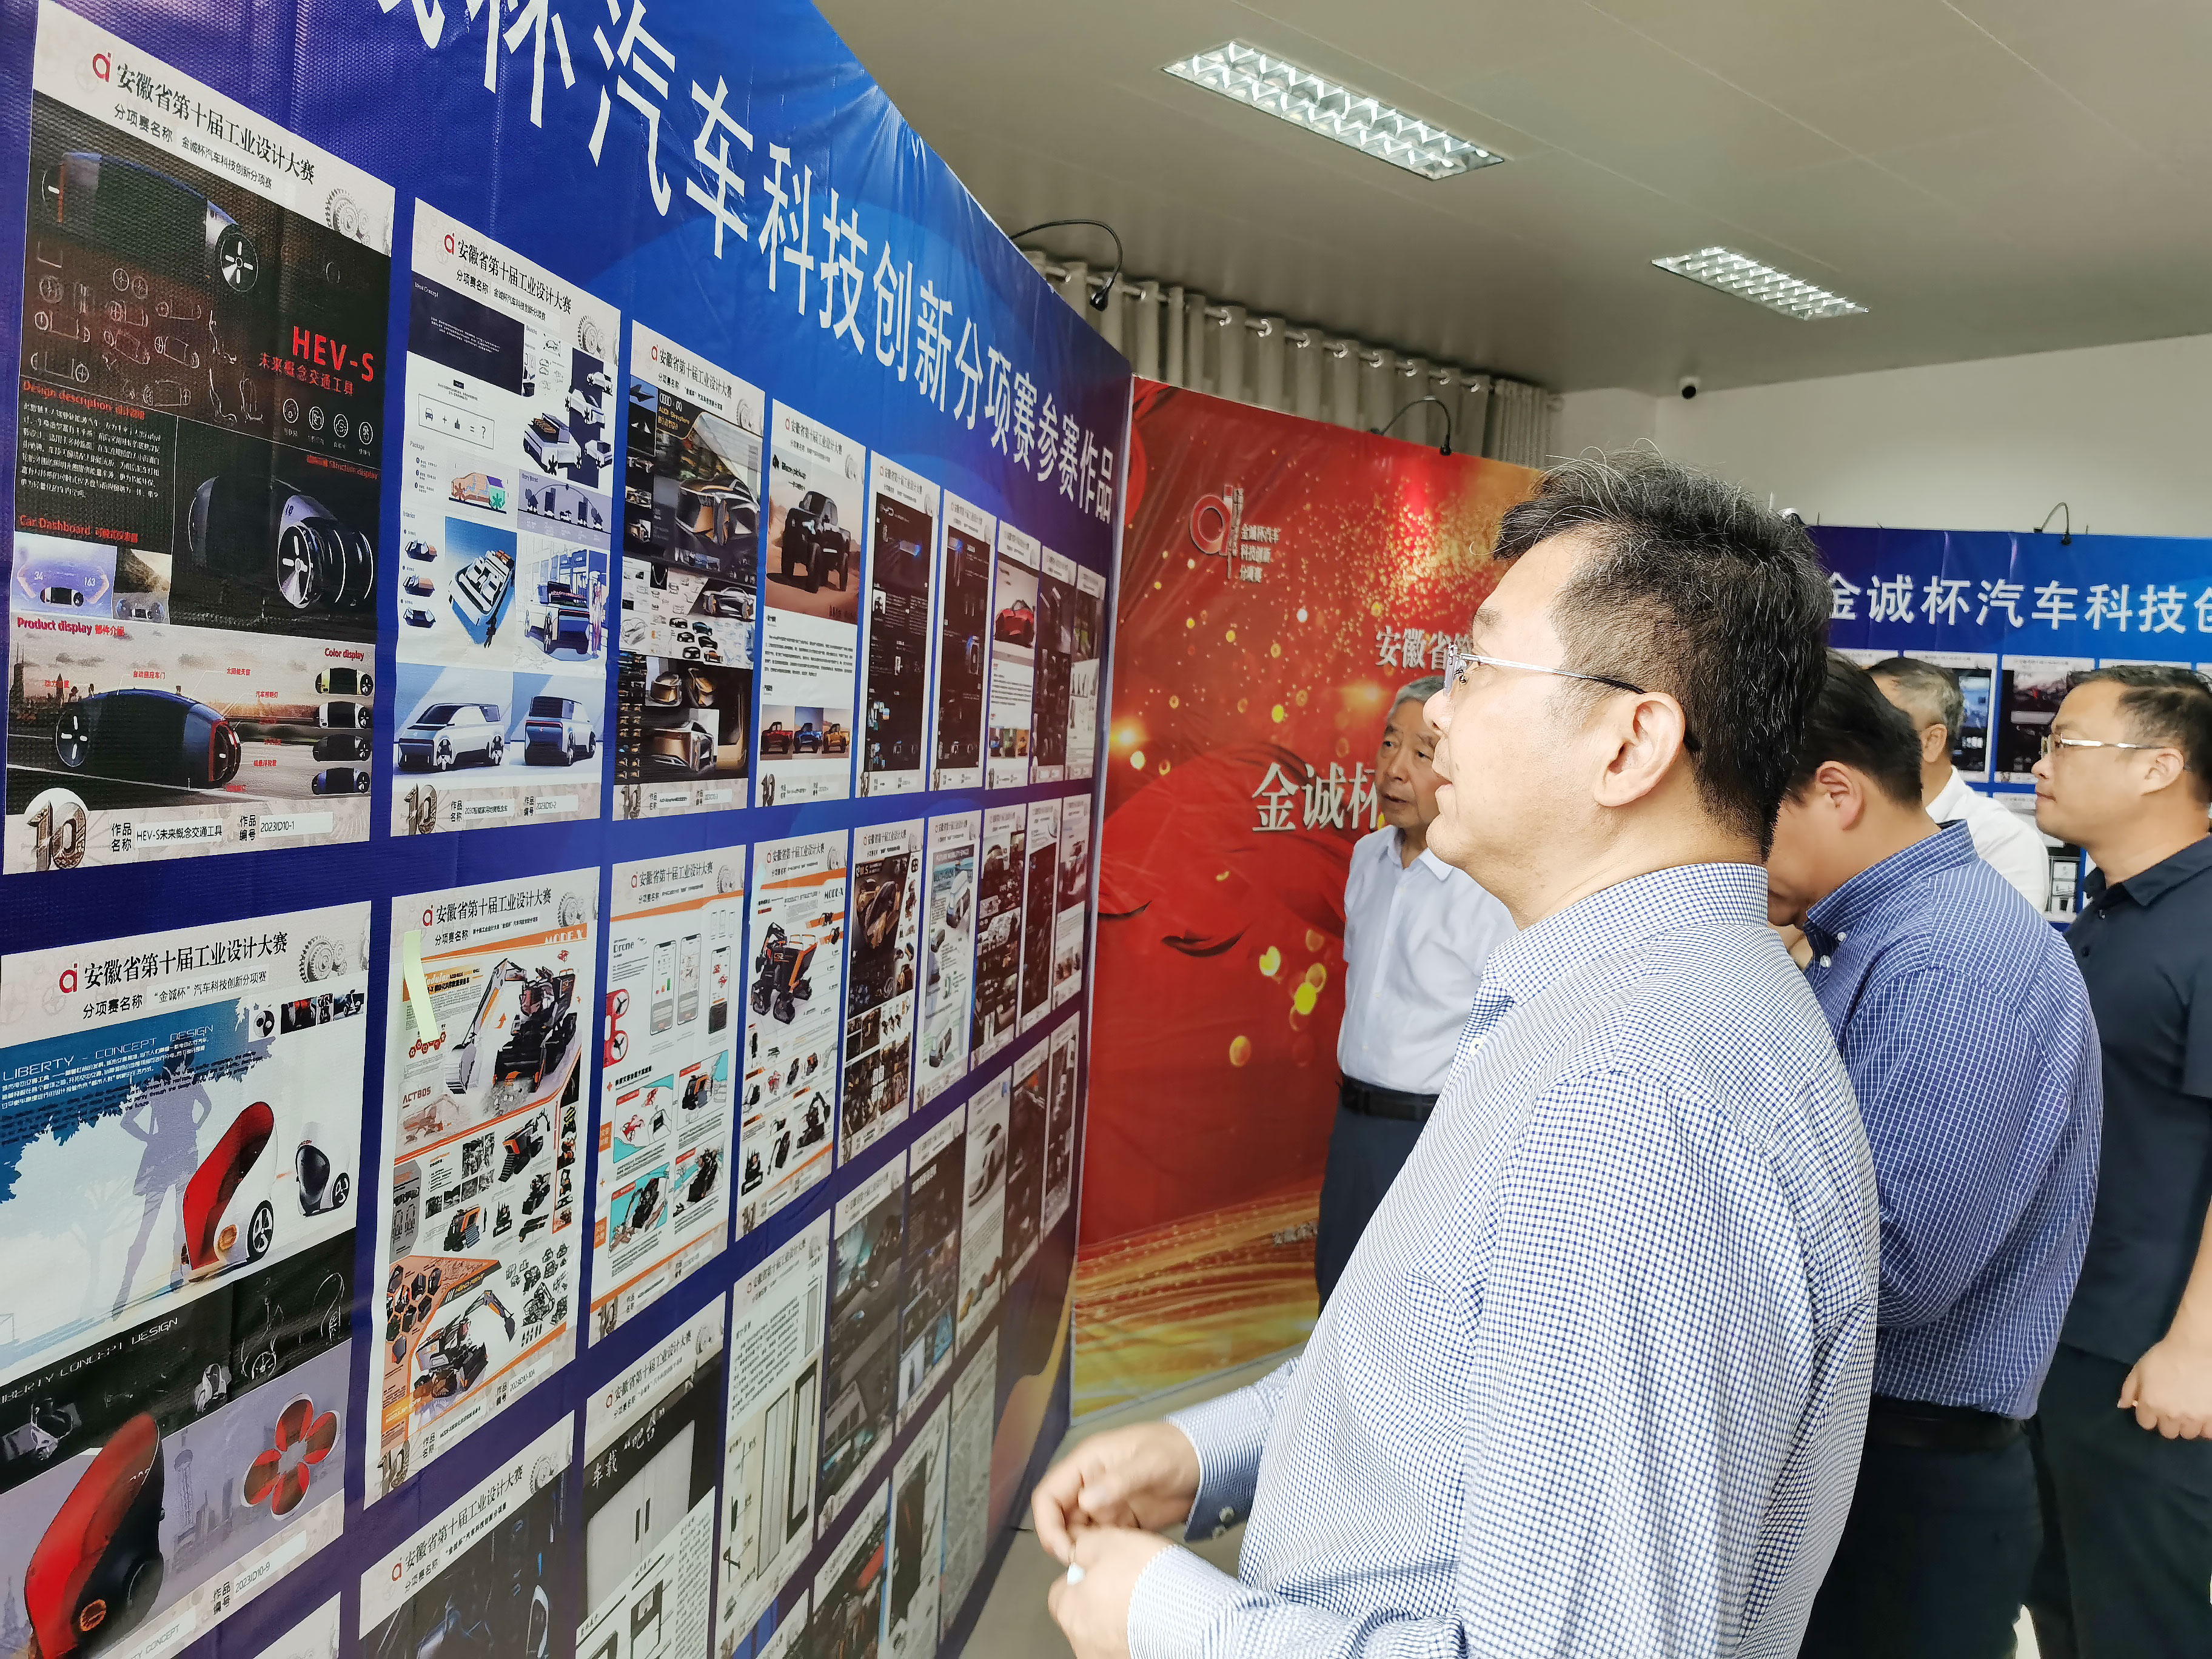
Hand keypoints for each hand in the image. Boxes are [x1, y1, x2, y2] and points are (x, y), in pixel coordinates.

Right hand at [1031, 1422, 1200, 1563]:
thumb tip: (1085, 1503)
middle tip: (1085, 1565)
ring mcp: (1105, 1504)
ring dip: (1086, 1551)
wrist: (1210, 1463)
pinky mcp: (1122, 1521)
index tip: (1063, 1550)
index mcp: (1086, 1463)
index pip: (1048, 1495)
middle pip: (1060, 1520)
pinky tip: (1118, 1562)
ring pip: (1080, 1534)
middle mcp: (1089, 1485)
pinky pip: (1103, 1542)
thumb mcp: (1149, 1463)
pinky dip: (1105, 1554)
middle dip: (1066, 1544)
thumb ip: (1118, 1482)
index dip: (1048, 1525)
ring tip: (1104, 1564)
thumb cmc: (1177, 1452)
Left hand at [1045, 1526, 1173, 1658]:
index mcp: (1069, 1612)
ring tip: (1146, 1598)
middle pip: (1085, 1613)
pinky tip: (1157, 1615)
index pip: (1061, 1592)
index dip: (1082, 1575)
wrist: (1189, 1614)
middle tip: (1126, 1580)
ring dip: (1123, 1616)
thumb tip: (1078, 1550)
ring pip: (1109, 1631)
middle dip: (1102, 1597)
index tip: (1100, 1566)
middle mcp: (1083, 1643)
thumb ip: (1084, 1546)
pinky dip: (1141, 1631)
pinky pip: (1131, 1642)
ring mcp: (1108, 1657)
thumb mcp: (1107, 1542)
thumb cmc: (1146, 1582)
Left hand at [2119, 1333, 2211, 1437]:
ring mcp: (2194, 1417)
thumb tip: (2122, 1406)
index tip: (2154, 1408)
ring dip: (2186, 1425)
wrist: (2194, 1348)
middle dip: (2167, 1422)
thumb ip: (2129, 1389)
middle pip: (2167, 1432)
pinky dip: (2205, 1427)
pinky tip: (2202, 1415)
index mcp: (2151, 1404)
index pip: (2146, 1424)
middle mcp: (2171, 1415)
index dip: (2149, 1416)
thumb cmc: (2165, 1355)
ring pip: (2188, 1433)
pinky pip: (2208, 1433)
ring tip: (2188, 1411)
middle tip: (2172, 1409)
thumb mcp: (2139, 1369)